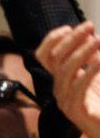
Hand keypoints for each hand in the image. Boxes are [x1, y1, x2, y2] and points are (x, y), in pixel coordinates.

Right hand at [36, 22, 99, 137]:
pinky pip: (78, 86)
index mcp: (61, 79)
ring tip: (98, 40)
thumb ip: (90, 59)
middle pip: (54, 59)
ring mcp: (64, 101)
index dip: (52, 39)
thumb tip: (91, 36)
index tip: (70, 27)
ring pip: (65, 70)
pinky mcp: (75, 110)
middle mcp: (58, 89)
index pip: (43, 56)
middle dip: (71, 39)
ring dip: (83, 52)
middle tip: (88, 26)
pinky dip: (90, 70)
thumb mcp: (96, 75)